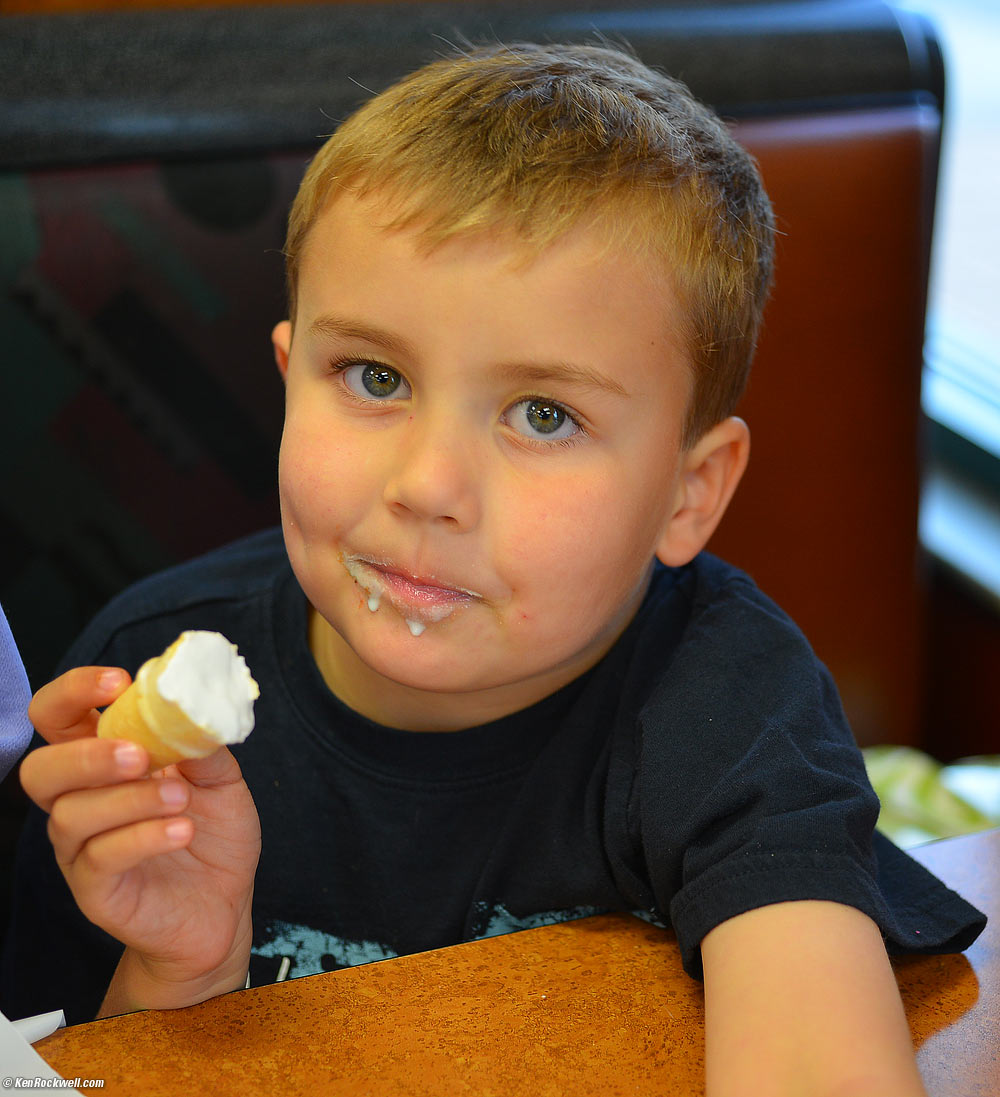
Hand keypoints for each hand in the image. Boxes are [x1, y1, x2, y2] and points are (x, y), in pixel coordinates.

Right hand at [20, 666, 261, 1011]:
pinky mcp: (95, 890)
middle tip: (139, 754)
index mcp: (103, 761)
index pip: (59, 717)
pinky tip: (181, 829)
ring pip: (71, 815)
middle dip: (86, 755)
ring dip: (129, 799)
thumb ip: (203, 745)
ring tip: (180, 799)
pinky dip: (143, 836)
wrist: (224, 905)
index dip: (74, 692)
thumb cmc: (214, 834)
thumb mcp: (221, 779)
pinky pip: (101, 857)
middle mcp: (80, 801)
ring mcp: (81, 849)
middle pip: (40, 770)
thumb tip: (194, 710)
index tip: (119, 681)